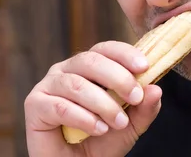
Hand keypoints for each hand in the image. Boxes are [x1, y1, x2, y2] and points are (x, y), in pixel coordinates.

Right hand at [24, 41, 162, 156]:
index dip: (125, 54)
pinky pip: (60, 106)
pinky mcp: (34, 104)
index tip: (144, 66)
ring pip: (77, 85)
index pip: (106, 49)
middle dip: (118, 79)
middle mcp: (66, 69)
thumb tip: (156, 88)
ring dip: (103, 104)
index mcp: (89, 66)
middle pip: (91, 61)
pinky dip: (83, 118)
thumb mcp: (131, 124)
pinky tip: (98, 129)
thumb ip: (144, 107)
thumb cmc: (101, 141)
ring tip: (118, 123)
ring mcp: (48, 85)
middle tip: (135, 99)